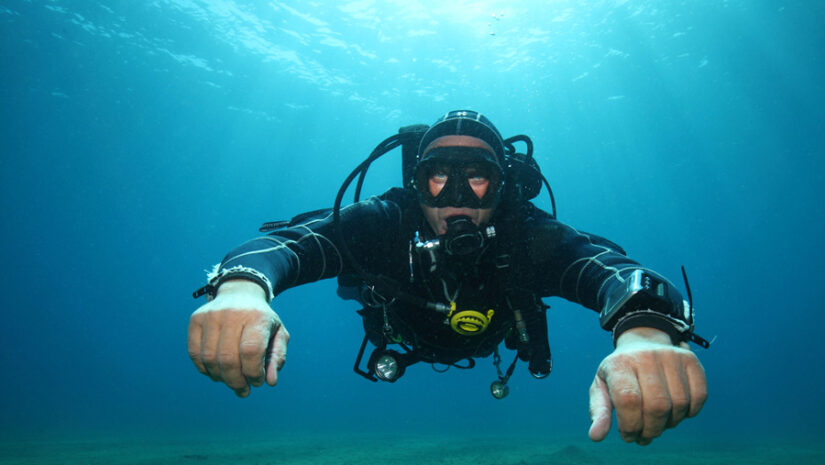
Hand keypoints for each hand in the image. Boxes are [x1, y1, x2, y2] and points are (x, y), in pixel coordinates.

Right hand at [187, 279, 289, 396]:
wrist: (241, 293)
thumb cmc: (261, 320)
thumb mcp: (278, 334)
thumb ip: (277, 358)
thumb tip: (270, 382)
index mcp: (257, 316)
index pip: (251, 351)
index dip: (253, 373)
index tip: (257, 381)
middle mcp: (232, 313)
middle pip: (228, 359)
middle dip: (236, 381)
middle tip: (243, 390)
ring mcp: (211, 315)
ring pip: (209, 359)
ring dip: (220, 378)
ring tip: (231, 381)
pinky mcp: (196, 319)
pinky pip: (195, 353)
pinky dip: (205, 369)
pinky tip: (217, 373)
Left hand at [588, 327, 706, 444]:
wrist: (641, 343)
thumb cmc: (620, 374)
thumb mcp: (602, 388)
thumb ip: (599, 412)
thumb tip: (596, 436)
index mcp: (619, 364)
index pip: (628, 400)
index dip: (630, 425)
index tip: (628, 435)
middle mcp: (646, 356)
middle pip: (657, 406)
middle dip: (651, 430)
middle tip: (644, 435)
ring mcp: (671, 356)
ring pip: (679, 404)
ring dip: (669, 424)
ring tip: (657, 423)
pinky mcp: (690, 360)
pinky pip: (699, 396)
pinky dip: (689, 413)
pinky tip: (675, 412)